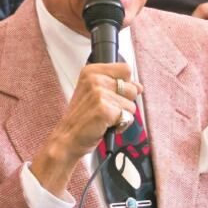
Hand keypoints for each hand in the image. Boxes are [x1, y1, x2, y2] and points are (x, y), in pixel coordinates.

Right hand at [30, 63, 141, 191]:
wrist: (68, 138)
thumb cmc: (82, 118)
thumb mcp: (97, 94)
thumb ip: (118, 86)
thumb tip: (139, 86)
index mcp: (91, 71)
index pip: (125, 69)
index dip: (125, 84)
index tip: (112, 94)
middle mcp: (94, 79)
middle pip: (131, 88)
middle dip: (124, 102)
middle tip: (107, 109)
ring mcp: (99, 94)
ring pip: (131, 105)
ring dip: (122, 115)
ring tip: (106, 119)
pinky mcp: (104, 110)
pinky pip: (128, 117)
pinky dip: (121, 125)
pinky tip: (107, 126)